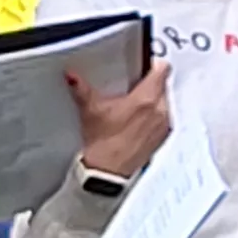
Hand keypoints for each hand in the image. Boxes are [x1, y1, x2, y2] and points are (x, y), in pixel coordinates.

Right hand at [72, 61, 173, 177]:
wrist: (108, 173)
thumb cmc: (103, 144)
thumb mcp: (91, 110)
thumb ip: (81, 88)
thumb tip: (72, 76)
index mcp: (146, 99)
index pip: (162, 69)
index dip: (153, 64)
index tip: (144, 66)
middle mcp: (160, 110)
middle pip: (163, 85)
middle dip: (150, 84)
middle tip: (133, 88)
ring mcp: (164, 125)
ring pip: (164, 102)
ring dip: (154, 101)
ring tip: (134, 107)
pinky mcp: (163, 137)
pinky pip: (164, 118)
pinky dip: (155, 117)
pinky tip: (137, 123)